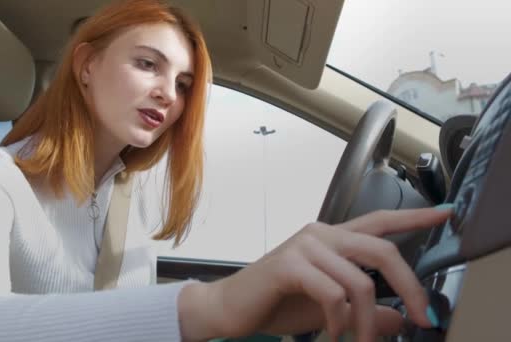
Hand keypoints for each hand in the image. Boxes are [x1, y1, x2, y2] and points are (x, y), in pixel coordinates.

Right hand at [178, 207, 451, 341]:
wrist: (229, 308)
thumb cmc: (276, 302)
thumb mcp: (330, 309)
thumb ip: (364, 308)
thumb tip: (397, 318)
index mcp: (332, 239)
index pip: (379, 222)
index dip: (414, 218)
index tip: (445, 215)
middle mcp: (321, 234)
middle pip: (382, 249)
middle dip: (410, 287)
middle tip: (422, 319)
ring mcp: (304, 246)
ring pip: (360, 281)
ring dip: (367, 322)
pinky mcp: (289, 265)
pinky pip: (332, 294)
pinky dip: (338, 322)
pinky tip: (329, 334)